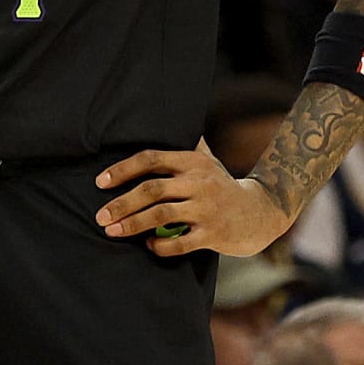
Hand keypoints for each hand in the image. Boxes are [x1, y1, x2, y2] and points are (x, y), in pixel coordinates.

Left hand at [95, 147, 292, 257]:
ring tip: (113, 232)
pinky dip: (160, 245)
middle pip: (152, 190)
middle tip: (100, 217)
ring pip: (161, 216)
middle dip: (121, 203)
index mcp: (193, 162)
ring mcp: (207, 208)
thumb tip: (160, 119)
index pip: (151, 159)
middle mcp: (199, 182)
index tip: (100, 182)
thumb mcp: (208, 160)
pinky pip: (180, 243)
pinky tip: (149, 245)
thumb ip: (186, 145)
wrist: (262, 213)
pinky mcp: (214, 234)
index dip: (123, 170)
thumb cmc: (224, 186)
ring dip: (133, 224)